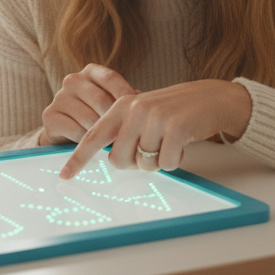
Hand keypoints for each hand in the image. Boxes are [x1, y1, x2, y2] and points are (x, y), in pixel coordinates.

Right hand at [41, 64, 136, 144]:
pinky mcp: (50, 115)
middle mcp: (73, 80)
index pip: (111, 78)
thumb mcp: (112, 103)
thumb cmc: (96, 114)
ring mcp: (60, 97)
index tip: (136, 113)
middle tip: (124, 135)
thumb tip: (140, 98)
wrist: (65, 131)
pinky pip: (76, 131)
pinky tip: (91, 144)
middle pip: (101, 101)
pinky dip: (87, 142)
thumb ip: (124, 99)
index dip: (126, 96)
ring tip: (109, 142)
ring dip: (101, 134)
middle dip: (114, 120)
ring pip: (89, 119)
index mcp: (91, 71)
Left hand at [59, 79, 251, 178]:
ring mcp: (155, 118)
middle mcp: (135, 110)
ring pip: (143, 164)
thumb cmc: (174, 111)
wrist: (210, 98)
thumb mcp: (143, 113)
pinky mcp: (176, 129)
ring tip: (169, 143)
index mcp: (122, 106)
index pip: (93, 136)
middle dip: (134, 164)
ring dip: (157, 162)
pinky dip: (174, 161)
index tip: (64, 176)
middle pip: (119, 160)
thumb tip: (111, 159)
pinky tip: (182, 144)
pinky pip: (165, 164)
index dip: (78, 159)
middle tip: (150, 152)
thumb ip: (124, 130)